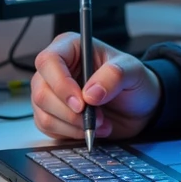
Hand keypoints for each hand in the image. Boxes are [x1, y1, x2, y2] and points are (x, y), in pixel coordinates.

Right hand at [31, 32, 160, 143]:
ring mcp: (51, 92)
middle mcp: (56, 69)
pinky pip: (48, 128)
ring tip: (100, 123)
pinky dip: (71, 133)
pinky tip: (92, 129)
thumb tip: (91, 93)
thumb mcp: (134, 72)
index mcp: (71, 48)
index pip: (48, 61)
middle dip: (70, 111)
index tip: (81, 103)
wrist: (139, 108)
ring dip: (73, 125)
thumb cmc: (134, 82)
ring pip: (43, 113)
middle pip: (41, 91)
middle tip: (96, 117)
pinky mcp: (52, 114)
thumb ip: (115, 75)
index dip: (61, 84)